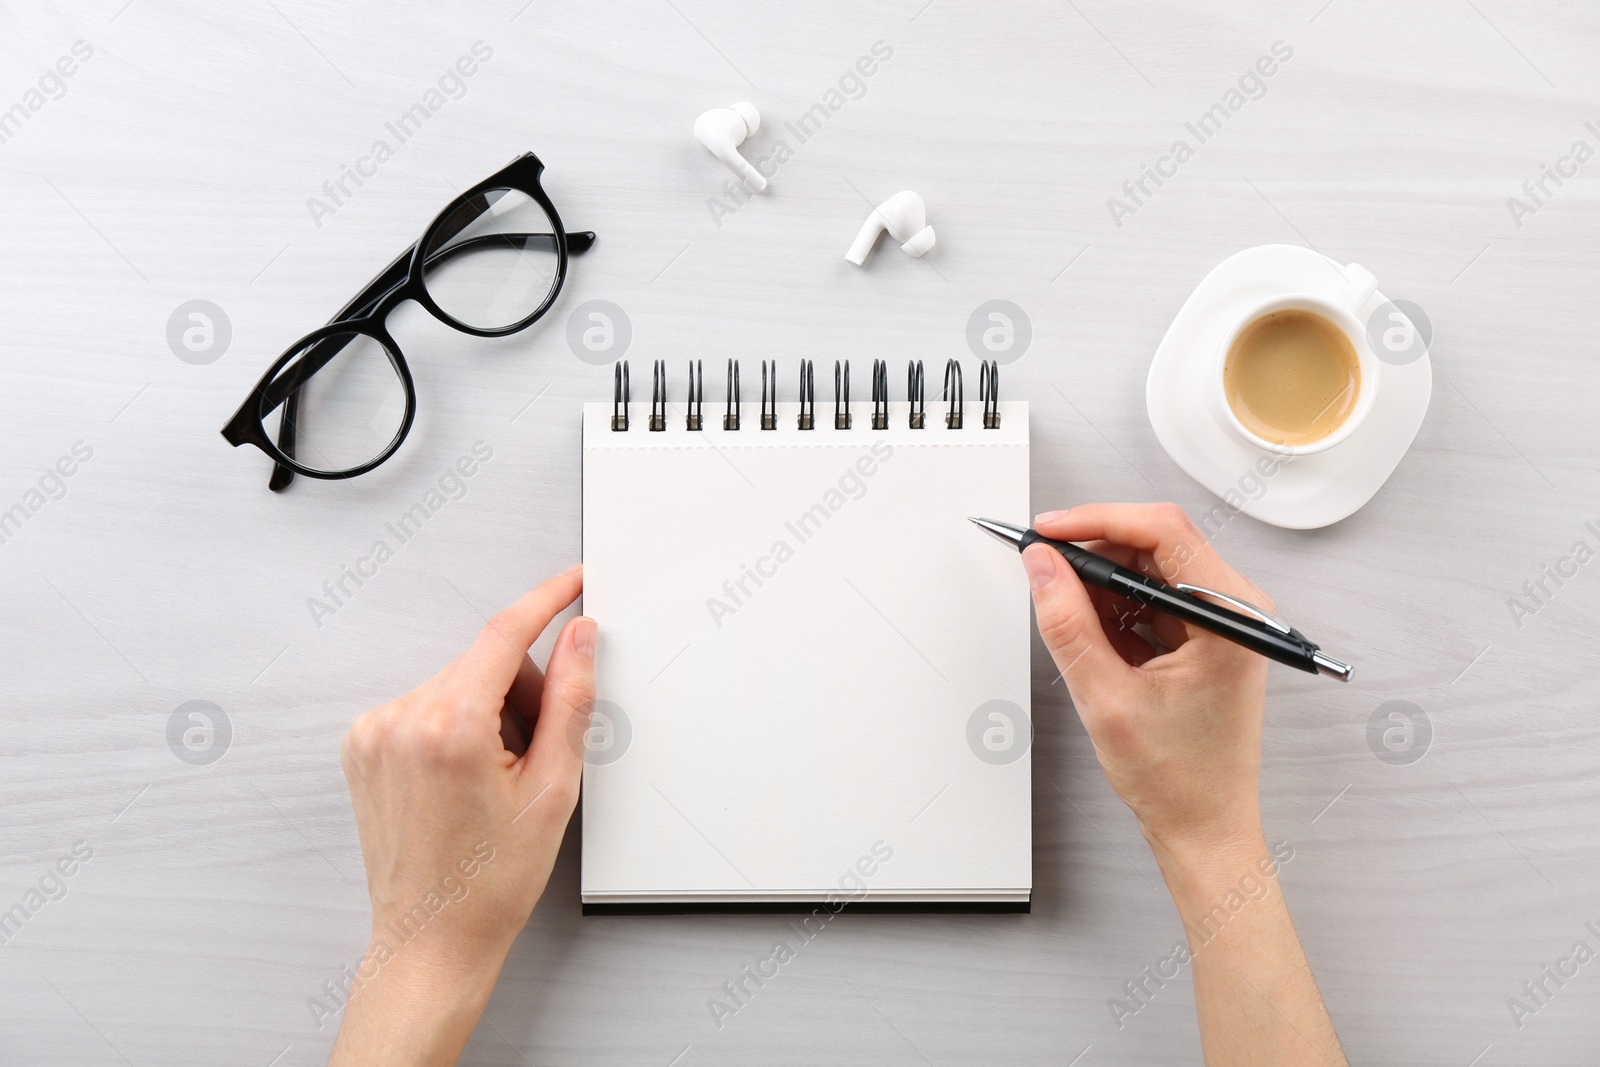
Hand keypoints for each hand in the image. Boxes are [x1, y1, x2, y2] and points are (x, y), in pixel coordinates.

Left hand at [329, 566, 594, 1066]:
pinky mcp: (362, 744)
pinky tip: (466, 776)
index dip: (547, 600)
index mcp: (449, 726)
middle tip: (539, 753)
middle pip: (485, 662)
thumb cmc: (489, 882)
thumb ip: (571, 698)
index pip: (505, 633)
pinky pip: (426, 704)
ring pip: (457, 682)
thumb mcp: (554, 788)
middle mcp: (400, 719)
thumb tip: (580, 636)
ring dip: (491, 710)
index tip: (574, 581)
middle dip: (524, 691)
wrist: (431, 940)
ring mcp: (373, 732)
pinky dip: (457, 723)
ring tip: (498, 777)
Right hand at [1029, 506, 1347, 1064]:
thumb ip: (1068, 625)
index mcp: (1231, 617)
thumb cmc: (1180, 780)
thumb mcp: (1106, 698)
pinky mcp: (1204, 636)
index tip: (1049, 532)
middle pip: (1156, 542)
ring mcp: (1222, 621)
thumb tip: (1043, 567)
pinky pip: (1152, 598)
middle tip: (1043, 569)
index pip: (1163, 531)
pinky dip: (1115, 608)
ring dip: (1102, 584)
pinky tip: (1093, 639)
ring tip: (1070, 621)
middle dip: (1094, 551)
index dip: (1098, 520)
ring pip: (1149, 569)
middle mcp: (1237, 609)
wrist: (1205, 829)